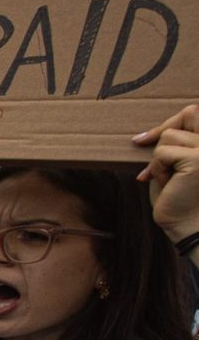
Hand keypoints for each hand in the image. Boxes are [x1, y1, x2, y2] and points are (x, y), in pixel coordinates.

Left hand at [137, 105, 198, 240]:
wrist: (190, 226)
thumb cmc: (180, 198)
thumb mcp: (175, 165)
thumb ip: (173, 145)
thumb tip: (144, 135)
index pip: (195, 113)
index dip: (171, 122)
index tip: (144, 138)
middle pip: (190, 113)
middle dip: (164, 130)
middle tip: (144, 144)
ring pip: (170, 136)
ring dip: (159, 158)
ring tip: (168, 177)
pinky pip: (162, 152)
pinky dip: (157, 168)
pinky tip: (167, 184)